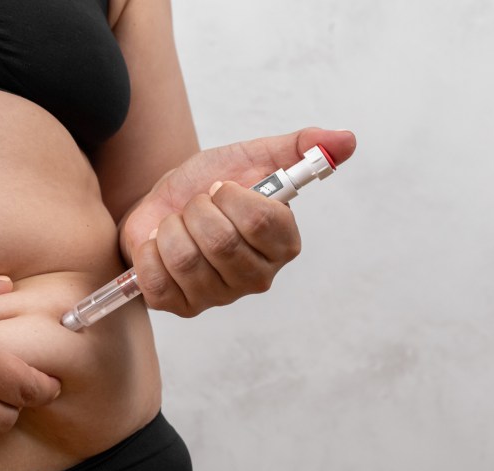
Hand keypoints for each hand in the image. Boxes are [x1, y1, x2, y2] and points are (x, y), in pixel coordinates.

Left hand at [119, 128, 355, 316]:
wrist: (162, 204)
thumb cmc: (209, 186)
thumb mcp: (252, 157)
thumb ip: (298, 148)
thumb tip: (345, 140)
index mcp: (282, 243)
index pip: (261, 222)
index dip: (232, 197)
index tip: (221, 187)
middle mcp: (256, 277)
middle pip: (221, 242)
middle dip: (197, 210)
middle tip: (197, 205)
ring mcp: (218, 297)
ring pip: (185, 259)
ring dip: (171, 228)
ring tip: (178, 224)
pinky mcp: (180, 307)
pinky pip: (157, 280)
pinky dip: (149, 252)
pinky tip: (159, 245)